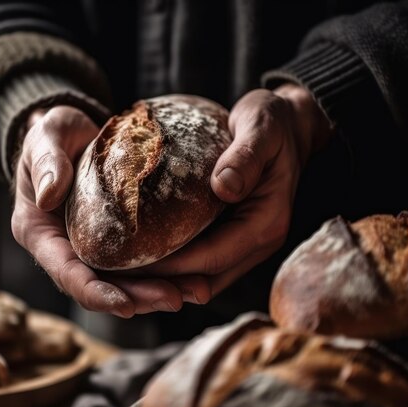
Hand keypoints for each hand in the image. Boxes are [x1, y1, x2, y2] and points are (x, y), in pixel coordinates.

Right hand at [11, 106, 209, 316]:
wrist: (75, 133)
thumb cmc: (54, 134)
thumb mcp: (46, 137)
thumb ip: (47, 161)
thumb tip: (49, 195)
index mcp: (40, 232)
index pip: (66, 272)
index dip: (94, 292)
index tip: (124, 304)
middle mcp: (65, 249)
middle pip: (101, 286)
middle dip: (138, 298)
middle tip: (176, 299)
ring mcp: (91, 247)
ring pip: (124, 281)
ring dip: (158, 291)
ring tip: (197, 291)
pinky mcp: (115, 242)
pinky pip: (139, 263)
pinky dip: (166, 272)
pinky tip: (197, 273)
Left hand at [144, 84, 332, 294]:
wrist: (289, 127)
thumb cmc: (273, 123)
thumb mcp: (262, 128)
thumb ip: (245, 156)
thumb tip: (223, 187)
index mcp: (267, 222)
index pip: (213, 257)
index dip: (172, 265)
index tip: (132, 263)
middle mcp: (260, 242)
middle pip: (206, 277)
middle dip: (162, 281)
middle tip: (117, 276)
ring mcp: (249, 244)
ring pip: (205, 276)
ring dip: (168, 279)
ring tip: (126, 272)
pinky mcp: (237, 238)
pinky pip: (206, 262)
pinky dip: (179, 265)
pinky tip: (147, 255)